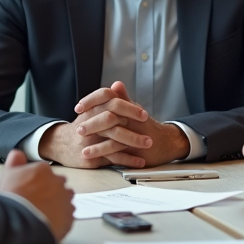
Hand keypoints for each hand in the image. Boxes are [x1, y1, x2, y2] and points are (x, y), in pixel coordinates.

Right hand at [0, 149, 74, 240]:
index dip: (36, 182)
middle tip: (36, 202)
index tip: (30, 190)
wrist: (20, 222)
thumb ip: (15, 162)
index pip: (43, 173)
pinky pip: (67, 216)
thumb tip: (18, 154)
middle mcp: (58, 181)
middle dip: (49, 192)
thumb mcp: (7, 175)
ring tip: (43, 214)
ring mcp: (65, 199)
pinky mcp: (69, 216)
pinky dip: (60, 219)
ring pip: (64, 199)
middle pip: (56, 184)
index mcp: (43, 170)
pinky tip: (48, 223)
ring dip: (57, 204)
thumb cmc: (12, 198)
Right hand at [38, 83, 150, 167]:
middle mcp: (88, 123)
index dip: (128, 107)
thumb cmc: (82, 126)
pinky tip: (140, 161)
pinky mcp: (90, 157)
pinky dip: (128, 160)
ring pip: (113, 140)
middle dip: (133, 125)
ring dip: (133, 142)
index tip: (144, 114)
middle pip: (112, 120)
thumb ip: (108, 100)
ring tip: (148, 145)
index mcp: (91, 110)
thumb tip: (119, 84)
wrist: (60, 144)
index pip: (110, 101)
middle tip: (149, 131)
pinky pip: (112, 158)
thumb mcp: (92, 111)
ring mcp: (89, 141)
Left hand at [75, 81, 190, 166]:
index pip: (108, 99)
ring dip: (96, 145)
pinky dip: (104, 156)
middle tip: (78, 130)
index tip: (78, 108)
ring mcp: (134, 136)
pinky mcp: (136, 151)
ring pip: (113, 138)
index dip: (91, 102)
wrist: (166, 143)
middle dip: (92, 124)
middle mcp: (131, 120)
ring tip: (82, 150)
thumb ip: (123, 99)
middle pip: (109, 118)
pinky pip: (118, 154)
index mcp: (128, 108)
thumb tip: (115, 85)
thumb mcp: (135, 110)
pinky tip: (92, 159)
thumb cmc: (146, 126)